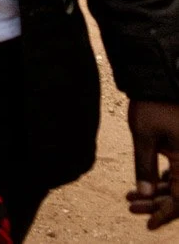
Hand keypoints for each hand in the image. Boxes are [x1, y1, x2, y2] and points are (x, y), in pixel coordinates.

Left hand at [128, 100, 178, 228]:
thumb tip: (144, 193)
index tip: (148, 224)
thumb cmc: (151, 106)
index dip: (166, 213)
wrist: (158, 81)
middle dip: (157, 204)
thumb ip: (144, 166)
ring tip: (131, 197)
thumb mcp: (144, 136)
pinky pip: (178, 173)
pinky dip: (163, 181)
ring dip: (158, 193)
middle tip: (131, 206)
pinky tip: (144, 186)